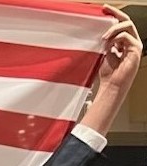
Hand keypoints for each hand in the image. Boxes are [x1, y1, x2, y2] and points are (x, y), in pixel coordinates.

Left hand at [82, 7, 142, 134]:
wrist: (111, 88)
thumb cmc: (107, 75)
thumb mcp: (103, 55)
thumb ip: (104, 44)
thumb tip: (97, 34)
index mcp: (123, 42)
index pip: (120, 24)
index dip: (113, 15)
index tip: (103, 9)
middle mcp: (131, 42)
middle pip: (126, 21)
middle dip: (116, 14)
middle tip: (106, 10)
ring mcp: (135, 46)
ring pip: (127, 26)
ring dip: (113, 29)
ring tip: (103, 38)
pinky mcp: (136, 50)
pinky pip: (126, 37)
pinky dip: (115, 40)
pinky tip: (108, 47)